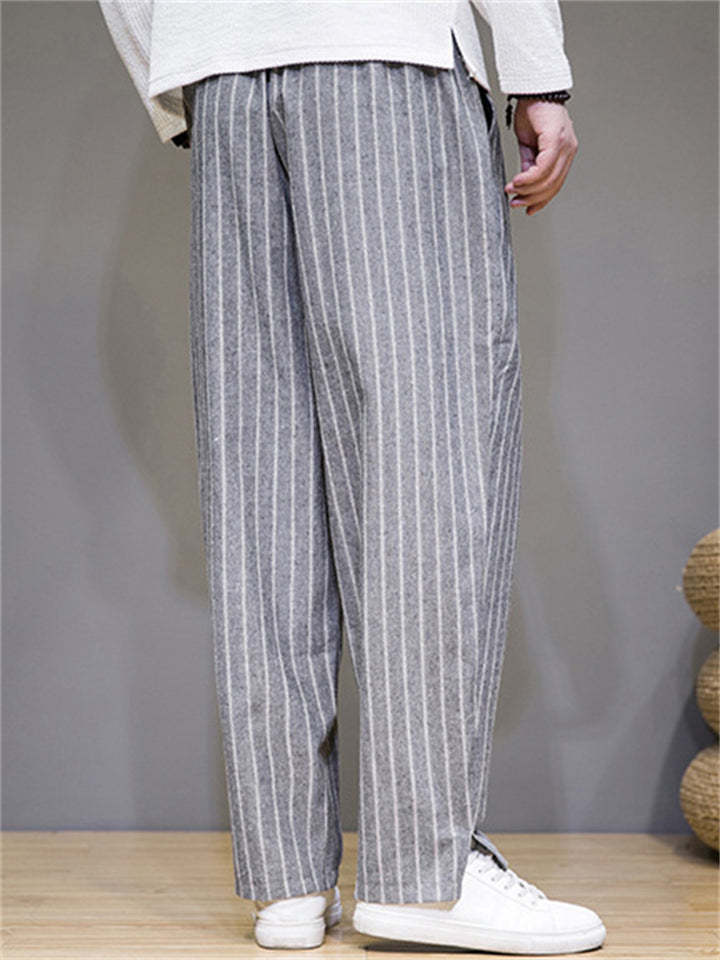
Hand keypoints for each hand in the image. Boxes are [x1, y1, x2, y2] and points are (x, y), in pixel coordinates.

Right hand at [504, 100, 577, 215]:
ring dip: (528, 190)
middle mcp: (568, 149)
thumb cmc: (532, 110)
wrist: (532, 87)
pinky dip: (529, 178)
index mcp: (564, 151)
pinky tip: (517, 181)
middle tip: (516, 203)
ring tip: (512, 191)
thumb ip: (529, 162)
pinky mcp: (556, 140)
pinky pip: (543, 168)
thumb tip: (524, 180)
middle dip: (533, 198)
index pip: (556, 183)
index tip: (527, 208)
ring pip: (549, 179)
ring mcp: (565, 144)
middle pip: (553, 185)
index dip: (541, 199)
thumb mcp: (528, 143)